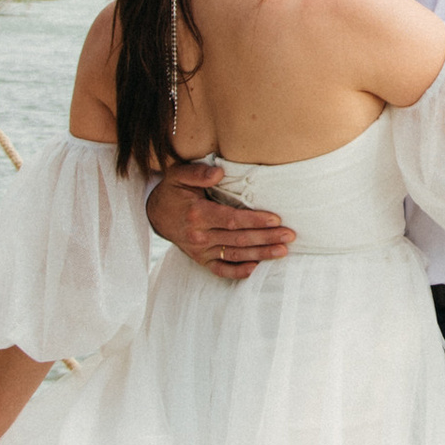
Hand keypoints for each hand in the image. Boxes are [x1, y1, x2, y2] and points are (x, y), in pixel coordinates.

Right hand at [148, 161, 296, 279]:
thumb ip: (198, 173)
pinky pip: (220, 270)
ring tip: (282, 251)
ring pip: (234, 255)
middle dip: (266, 238)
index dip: (255, 220)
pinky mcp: (200, 259)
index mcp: (197, 213)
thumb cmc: (172, 191)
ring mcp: (200, 250)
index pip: (231, 219)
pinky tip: (256, 268)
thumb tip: (220, 172)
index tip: (276, 219)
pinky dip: (238, 272)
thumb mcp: (178, 175)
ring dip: (260, 254)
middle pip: (238, 239)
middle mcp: (199, 235)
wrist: (155, 214)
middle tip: (289, 235)